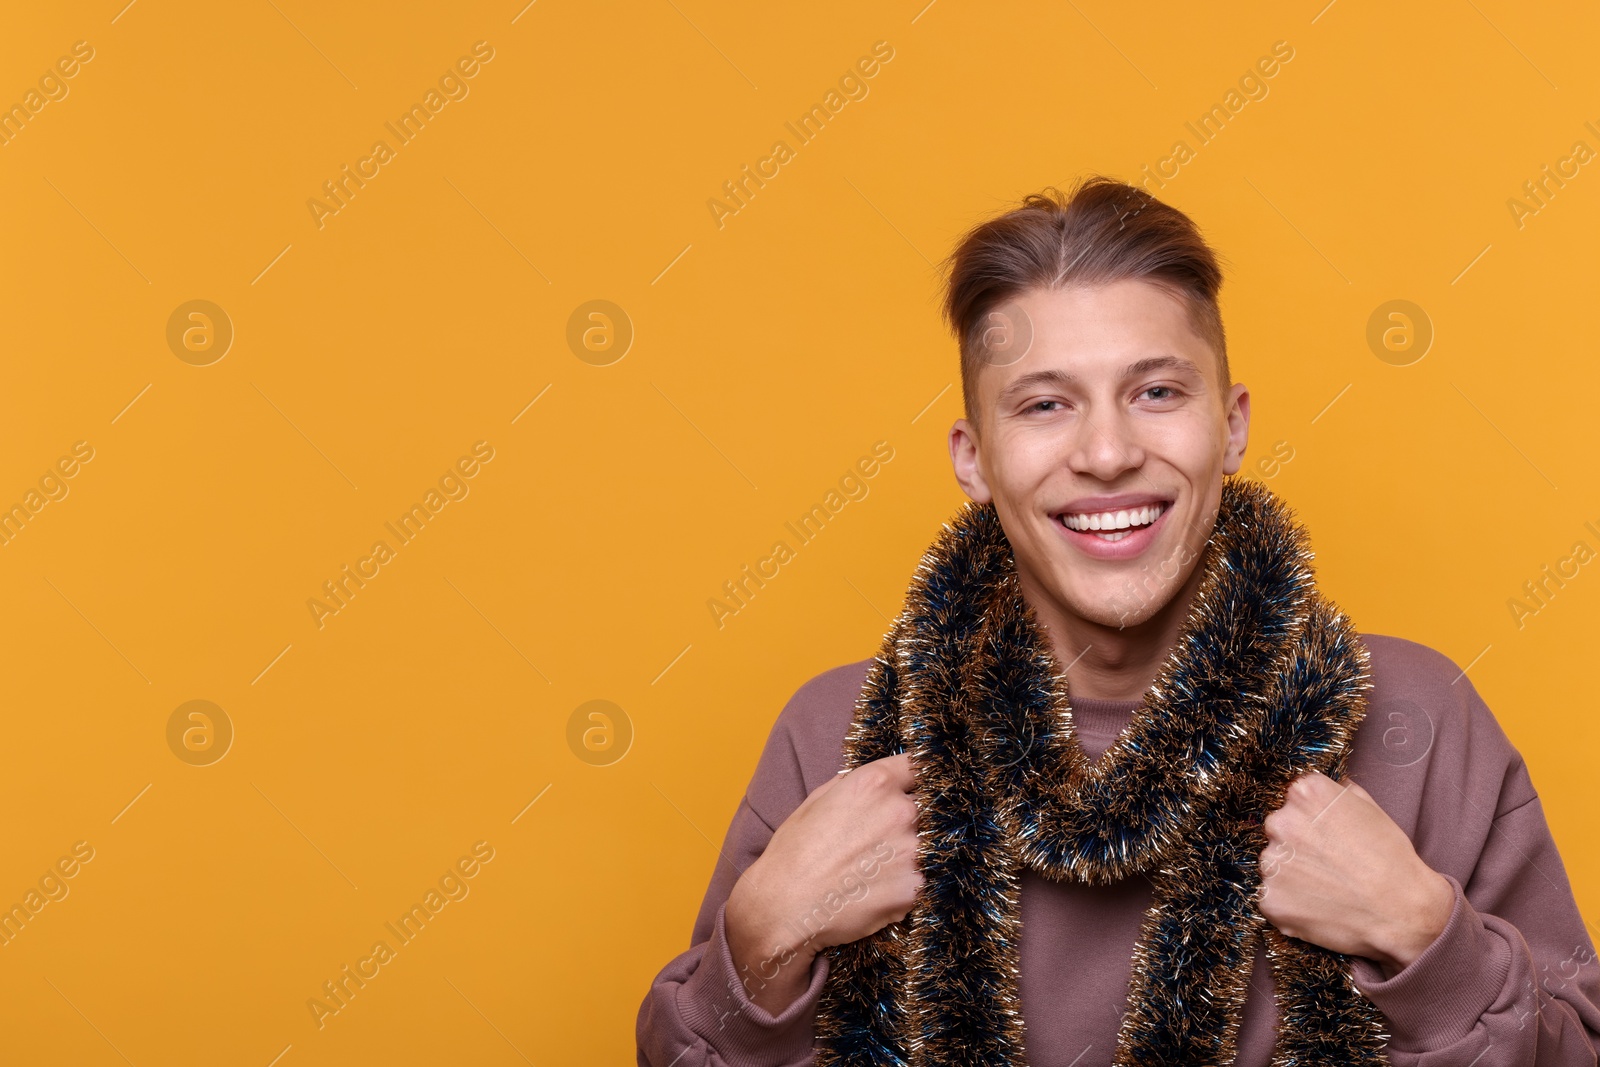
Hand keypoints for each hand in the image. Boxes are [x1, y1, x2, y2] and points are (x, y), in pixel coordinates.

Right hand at [726, 753, 922, 1014]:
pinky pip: (921, 880)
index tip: (911, 789)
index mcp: (876, 783)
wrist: (783, 907)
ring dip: (911, 855)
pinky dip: (904, 886)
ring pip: (929, 846)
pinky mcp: (914, 889)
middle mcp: (900, 811)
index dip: (914, 779)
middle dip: (912, 821)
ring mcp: (912, 851)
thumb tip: (879, 782)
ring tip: (879, 870)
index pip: (918, 767)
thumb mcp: (818, 799)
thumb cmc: (793, 852)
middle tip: (885, 840)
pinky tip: (878, 892)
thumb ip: (856, 784)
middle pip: (928, 807)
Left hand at [1257, 770, 1454, 977]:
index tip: (1329, 838)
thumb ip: (1340, 793)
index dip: (1313, 822)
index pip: (1294, 801)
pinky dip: (1292, 905)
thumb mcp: (1371, 809)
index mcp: (1304, 794)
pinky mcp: (1270, 899)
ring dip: (1293, 876)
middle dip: (1298, 847)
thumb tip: (1333, 786)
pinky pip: (1273, 898)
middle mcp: (1281, 822)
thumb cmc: (1392, 859)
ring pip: (1276, 865)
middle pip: (1280, 831)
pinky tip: (1320, 908)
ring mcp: (1272, 862)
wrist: (1404, 912)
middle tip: (1330, 867)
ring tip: (1328, 890)